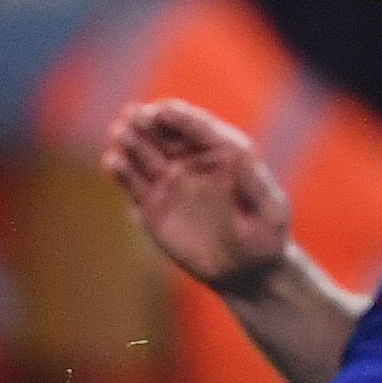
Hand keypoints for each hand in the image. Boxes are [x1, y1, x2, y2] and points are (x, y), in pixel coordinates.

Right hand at [100, 98, 292, 292]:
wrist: (244, 271)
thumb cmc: (265, 237)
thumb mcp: (268, 210)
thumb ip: (253, 182)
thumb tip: (238, 151)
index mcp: (224, 151)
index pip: (197, 126)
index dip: (179, 116)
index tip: (161, 111)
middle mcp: (192, 159)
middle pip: (164, 132)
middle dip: (147, 121)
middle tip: (132, 116)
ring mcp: (169, 180)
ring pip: (143, 152)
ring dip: (130, 140)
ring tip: (118, 133)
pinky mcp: (152, 204)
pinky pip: (132, 183)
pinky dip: (121, 170)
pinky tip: (112, 162)